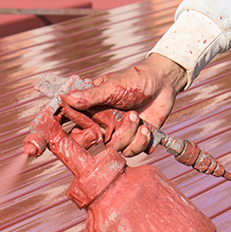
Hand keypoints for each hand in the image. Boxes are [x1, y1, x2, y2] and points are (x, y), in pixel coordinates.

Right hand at [64, 53, 187, 156]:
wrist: (163, 82)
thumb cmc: (134, 79)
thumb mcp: (112, 86)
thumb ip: (91, 96)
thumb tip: (67, 98)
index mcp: (92, 113)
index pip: (77, 131)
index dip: (79, 137)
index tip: (91, 132)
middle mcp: (104, 127)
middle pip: (98, 146)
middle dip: (115, 135)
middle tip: (129, 116)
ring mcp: (119, 135)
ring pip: (117, 149)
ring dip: (130, 134)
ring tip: (137, 116)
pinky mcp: (135, 141)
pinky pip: (133, 152)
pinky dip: (141, 141)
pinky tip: (146, 127)